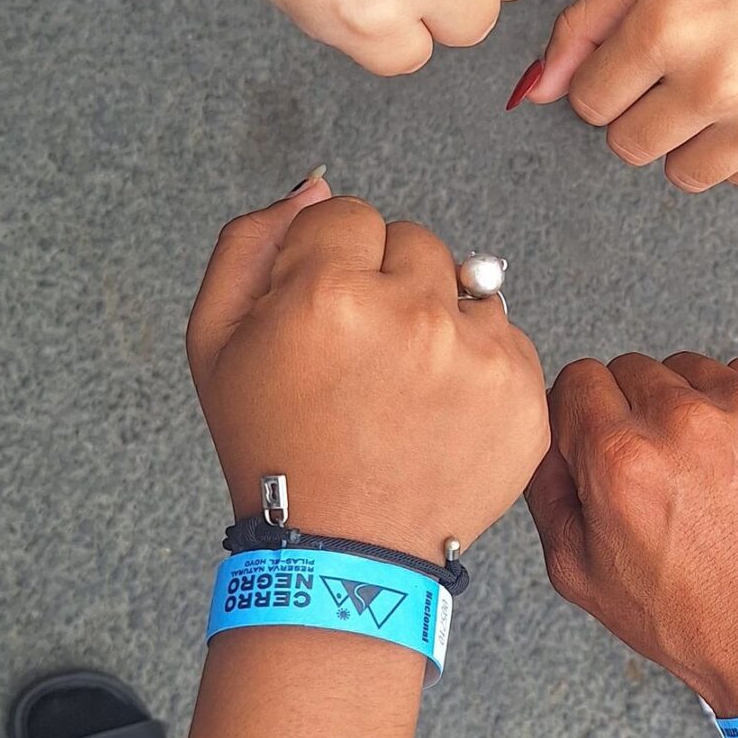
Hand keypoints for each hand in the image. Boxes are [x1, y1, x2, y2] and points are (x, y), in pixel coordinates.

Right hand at [188, 184, 549, 563]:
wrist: (341, 553)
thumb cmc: (275, 447)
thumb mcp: (215, 340)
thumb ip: (255, 240)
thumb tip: (315, 184)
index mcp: (330, 291)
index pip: (348, 214)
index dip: (328, 265)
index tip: (323, 317)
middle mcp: (414, 315)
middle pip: (414, 240)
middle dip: (387, 283)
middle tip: (362, 358)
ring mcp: (477, 356)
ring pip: (465, 284)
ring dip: (439, 318)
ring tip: (402, 386)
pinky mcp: (523, 394)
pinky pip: (506, 336)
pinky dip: (477, 363)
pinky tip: (439, 410)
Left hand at [526, 0, 737, 189]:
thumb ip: (586, 25)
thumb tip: (534, 92)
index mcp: (665, 26)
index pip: (588, 102)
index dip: (607, 79)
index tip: (640, 58)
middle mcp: (712, 80)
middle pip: (626, 145)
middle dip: (640, 112)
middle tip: (683, 69)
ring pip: (679, 173)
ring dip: (687, 138)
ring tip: (724, 84)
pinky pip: (736, 178)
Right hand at [526, 352, 737, 714]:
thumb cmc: (692, 620)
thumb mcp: (579, 573)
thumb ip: (546, 490)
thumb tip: (546, 435)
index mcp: (622, 459)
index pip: (580, 379)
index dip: (584, 415)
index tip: (601, 441)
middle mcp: (687, 423)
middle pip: (635, 369)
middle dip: (636, 413)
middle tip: (660, 472)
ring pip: (694, 370)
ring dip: (691, 407)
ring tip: (710, 473)